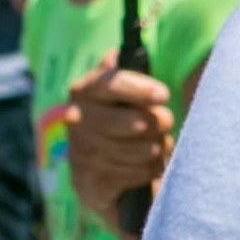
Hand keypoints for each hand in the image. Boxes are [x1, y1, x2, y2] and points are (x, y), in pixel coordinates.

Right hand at [65, 66, 174, 237]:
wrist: (111, 174)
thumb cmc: (129, 121)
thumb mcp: (132, 91)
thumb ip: (128, 71)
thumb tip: (114, 56)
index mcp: (85, 89)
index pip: (110, 83)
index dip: (139, 89)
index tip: (163, 94)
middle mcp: (75, 119)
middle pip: (135, 122)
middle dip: (159, 125)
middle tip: (164, 125)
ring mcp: (79, 153)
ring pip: (141, 150)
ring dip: (156, 150)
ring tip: (156, 147)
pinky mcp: (87, 183)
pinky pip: (133, 174)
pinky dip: (147, 172)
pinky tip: (145, 167)